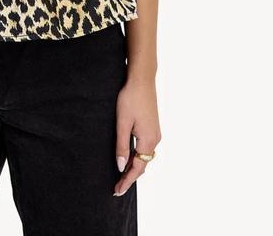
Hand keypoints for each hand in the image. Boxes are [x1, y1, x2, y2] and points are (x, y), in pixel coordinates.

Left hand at [113, 76, 160, 195]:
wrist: (142, 80)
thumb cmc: (131, 98)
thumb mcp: (122, 123)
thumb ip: (122, 146)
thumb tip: (121, 167)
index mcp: (148, 140)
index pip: (137, 168)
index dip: (127, 181)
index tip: (117, 191)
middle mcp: (155, 139)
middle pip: (143, 164)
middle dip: (130, 176)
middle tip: (117, 187)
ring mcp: (155, 133)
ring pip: (144, 156)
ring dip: (134, 166)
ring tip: (121, 175)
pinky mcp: (153, 127)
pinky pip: (145, 148)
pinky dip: (137, 156)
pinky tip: (129, 156)